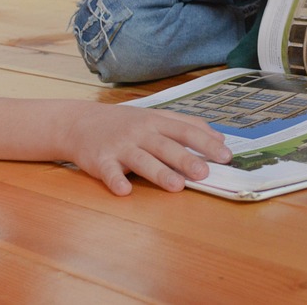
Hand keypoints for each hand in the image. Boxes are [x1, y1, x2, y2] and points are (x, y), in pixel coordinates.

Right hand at [60, 102, 231, 195]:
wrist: (80, 122)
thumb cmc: (124, 123)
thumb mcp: (154, 117)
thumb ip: (186, 125)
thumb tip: (219, 138)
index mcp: (156, 121)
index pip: (185, 131)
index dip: (206, 143)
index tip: (226, 156)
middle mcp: (140, 132)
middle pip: (166, 146)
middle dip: (186, 159)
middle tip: (205, 173)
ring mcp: (120, 145)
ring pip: (142, 159)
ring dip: (159, 172)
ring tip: (176, 186)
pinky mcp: (100, 160)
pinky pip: (109, 171)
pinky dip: (116, 180)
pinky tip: (125, 190)